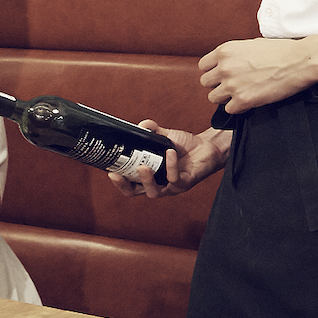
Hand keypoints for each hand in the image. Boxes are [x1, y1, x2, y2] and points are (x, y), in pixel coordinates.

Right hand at [108, 122, 229, 198]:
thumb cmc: (184, 145)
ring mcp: (171, 186)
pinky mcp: (184, 184)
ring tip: (143, 167)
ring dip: (146, 180)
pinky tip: (169, 152)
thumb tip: (140, 125)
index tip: (109, 171)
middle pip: (136, 193)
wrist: (208, 146)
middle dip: (124, 186)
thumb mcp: (165, 136)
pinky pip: (174, 178)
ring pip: (153, 192)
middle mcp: (158, 184)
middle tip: (116, 175)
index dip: (118, 181)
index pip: (129, 184)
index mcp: (149, 175)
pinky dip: (170, 165)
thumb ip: (152, 131)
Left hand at [200, 37, 317, 112]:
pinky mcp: (243, 100)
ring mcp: (232, 84)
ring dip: (225, 98)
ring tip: (240, 94)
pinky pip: (229, 109)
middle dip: (218, 85)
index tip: (221, 75)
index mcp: (224, 51)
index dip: (213, 71)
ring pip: (214, 98)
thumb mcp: (250, 44)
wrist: (300, 62)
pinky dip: (238, 107)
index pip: (203, 66)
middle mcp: (224, 67)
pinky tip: (249, 100)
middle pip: (206, 83)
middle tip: (232, 86)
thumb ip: (234, 55)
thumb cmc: (280, 51)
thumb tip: (228, 63)